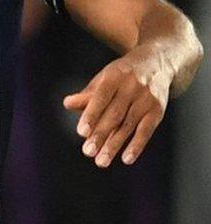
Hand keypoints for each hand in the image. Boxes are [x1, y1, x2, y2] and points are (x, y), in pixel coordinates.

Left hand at [63, 44, 171, 167]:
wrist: (156, 63)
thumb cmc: (121, 75)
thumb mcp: (103, 79)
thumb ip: (87, 94)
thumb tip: (67, 104)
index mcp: (114, 76)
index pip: (101, 98)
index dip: (91, 115)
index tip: (81, 132)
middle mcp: (132, 87)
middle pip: (114, 115)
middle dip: (100, 134)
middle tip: (88, 152)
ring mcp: (146, 99)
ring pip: (128, 125)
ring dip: (115, 145)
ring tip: (101, 161)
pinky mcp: (158, 110)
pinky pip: (146, 130)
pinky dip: (136, 145)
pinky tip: (126, 159)